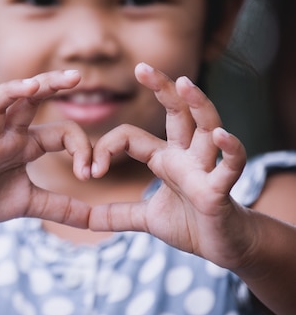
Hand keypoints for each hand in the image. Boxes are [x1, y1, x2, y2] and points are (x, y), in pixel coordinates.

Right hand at [0, 70, 93, 227]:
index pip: (62, 132)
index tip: (90, 174)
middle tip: (76, 76)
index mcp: (26, 143)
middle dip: (50, 84)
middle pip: (28, 100)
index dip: (81, 148)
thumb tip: (98, 221)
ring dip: (11, 92)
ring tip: (31, 86)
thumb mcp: (31, 204)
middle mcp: (6, 135)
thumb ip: (63, 208)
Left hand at [90, 63, 251, 267]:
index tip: (89, 172)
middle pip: (177, 113)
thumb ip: (115, 215)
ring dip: (198, 105)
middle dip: (162, 88)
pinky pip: (230, 165)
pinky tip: (220, 135)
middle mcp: (186, 156)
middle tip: (141, 67)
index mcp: (165, 159)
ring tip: (186, 84)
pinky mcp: (221, 190)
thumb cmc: (190, 225)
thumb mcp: (144, 219)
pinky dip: (229, 149)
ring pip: (206, 127)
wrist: (224, 247)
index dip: (106, 147)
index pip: (130, 137)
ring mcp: (205, 169)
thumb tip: (83, 219)